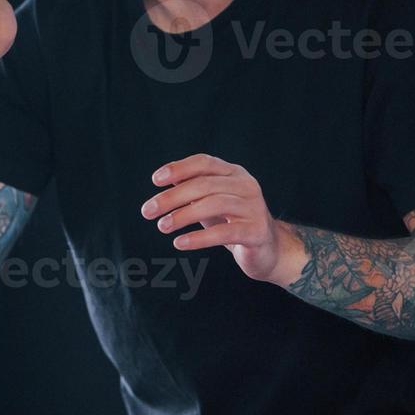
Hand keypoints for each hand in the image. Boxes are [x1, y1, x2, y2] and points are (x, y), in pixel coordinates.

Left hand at [141, 154, 304, 285]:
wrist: (267, 251)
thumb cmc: (232, 222)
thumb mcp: (210, 202)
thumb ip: (191, 188)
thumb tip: (163, 179)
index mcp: (234, 173)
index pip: (204, 162)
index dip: (179, 168)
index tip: (155, 180)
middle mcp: (247, 186)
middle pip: (204, 185)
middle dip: (172, 197)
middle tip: (148, 211)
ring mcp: (254, 208)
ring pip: (214, 205)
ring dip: (182, 215)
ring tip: (162, 226)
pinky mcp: (257, 232)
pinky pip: (224, 233)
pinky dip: (198, 237)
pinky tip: (180, 243)